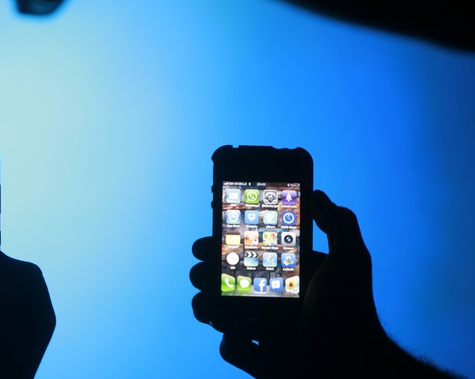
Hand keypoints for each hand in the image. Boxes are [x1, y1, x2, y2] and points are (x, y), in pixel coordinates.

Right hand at [190, 190, 390, 376]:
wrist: (354, 362)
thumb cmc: (353, 311)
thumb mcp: (351, 259)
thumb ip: (339, 222)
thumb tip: (316, 194)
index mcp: (276, 274)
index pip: (240, 251)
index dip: (221, 237)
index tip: (214, 223)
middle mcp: (262, 299)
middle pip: (217, 279)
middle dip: (203, 267)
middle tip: (206, 258)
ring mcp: (255, 329)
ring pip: (212, 311)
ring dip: (204, 300)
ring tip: (212, 293)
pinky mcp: (256, 357)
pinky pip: (228, 347)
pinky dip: (234, 337)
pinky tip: (256, 326)